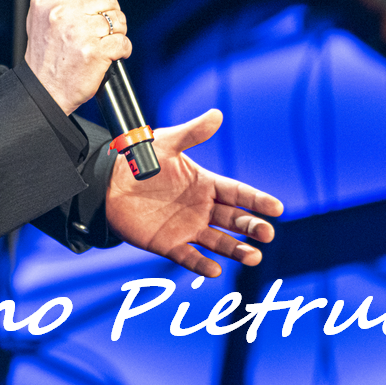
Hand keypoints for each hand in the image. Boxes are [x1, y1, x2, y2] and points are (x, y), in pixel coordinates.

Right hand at [24, 0, 130, 114]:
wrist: (45, 89)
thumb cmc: (44, 52)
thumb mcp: (35, 13)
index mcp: (48, 0)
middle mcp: (62, 13)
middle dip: (108, 12)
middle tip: (96, 26)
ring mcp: (80, 32)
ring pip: (118, 19)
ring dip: (115, 31)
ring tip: (100, 40)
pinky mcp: (95, 52)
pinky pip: (123, 41)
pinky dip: (121, 49)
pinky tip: (107, 53)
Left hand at [105, 109, 283, 276]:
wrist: (109, 183)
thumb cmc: (140, 160)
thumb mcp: (167, 143)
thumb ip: (193, 133)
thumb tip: (217, 114)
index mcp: (206, 184)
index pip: (238, 193)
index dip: (257, 200)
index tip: (277, 207)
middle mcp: (202, 208)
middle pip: (234, 220)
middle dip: (252, 227)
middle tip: (266, 233)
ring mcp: (188, 228)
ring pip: (219, 242)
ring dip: (237, 250)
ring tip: (253, 257)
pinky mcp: (169, 245)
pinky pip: (189, 257)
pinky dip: (202, 264)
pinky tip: (215, 270)